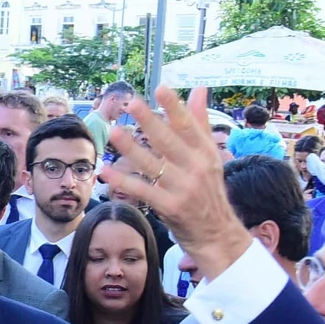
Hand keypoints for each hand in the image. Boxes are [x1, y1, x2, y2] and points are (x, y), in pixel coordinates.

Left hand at [104, 87, 251, 282]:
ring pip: (153, 164)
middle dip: (150, 122)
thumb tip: (198, 89)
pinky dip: (124, 181)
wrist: (217, 235)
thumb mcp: (210, 157)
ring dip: (131, 149)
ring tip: (114, 133)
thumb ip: (200, 124)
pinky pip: (143, 190)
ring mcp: (183, 189)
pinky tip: (107, 171)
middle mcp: (196, 168)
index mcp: (206, 153)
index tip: (161, 88)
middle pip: (169, 141)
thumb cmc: (208, 193)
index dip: (174, 107)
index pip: (189, 126)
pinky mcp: (171, 207)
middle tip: (132, 104)